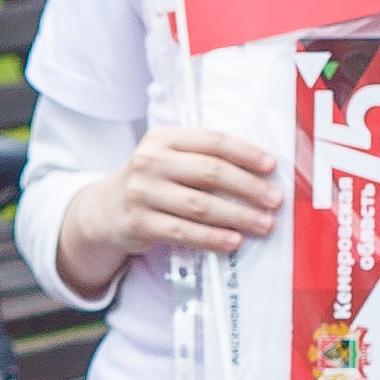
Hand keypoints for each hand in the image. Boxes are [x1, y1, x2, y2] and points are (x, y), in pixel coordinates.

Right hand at [57, 125, 279, 294]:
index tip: (271, 166)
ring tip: (264, 224)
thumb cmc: (152, 182)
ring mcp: (143, 193)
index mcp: (163, 138)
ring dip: (237, 216)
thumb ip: (202, 158)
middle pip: (210, 172)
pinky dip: (212, 238)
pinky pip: (183, 232)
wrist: (105, 209)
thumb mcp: (168, 158)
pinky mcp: (139, 223)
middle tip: (274, 200)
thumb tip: (258, 173)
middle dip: (248, 187)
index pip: (212, 141)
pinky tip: (233, 241)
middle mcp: (150, 161)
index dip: (245, 153)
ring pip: (200, 206)